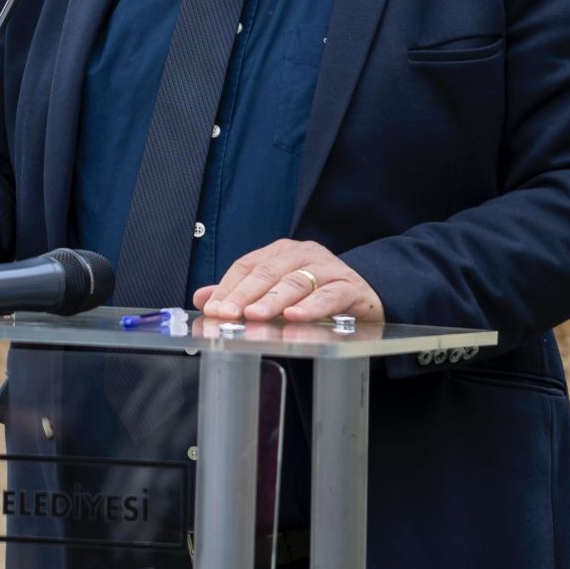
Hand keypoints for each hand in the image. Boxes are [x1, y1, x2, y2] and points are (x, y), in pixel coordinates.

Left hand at [190, 240, 381, 323]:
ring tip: (255, 316)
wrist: (367, 298)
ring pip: (296, 282)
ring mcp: (328, 268)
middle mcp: (304, 254)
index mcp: (282, 251)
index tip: (212, 308)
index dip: (229, 286)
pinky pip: (329, 295)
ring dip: (273, 300)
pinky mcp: (350, 287)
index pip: (248, 264)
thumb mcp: (276, 293)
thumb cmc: (316, 294)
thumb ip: (241, 294)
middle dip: (245, 294)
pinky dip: (311, 307)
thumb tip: (202, 297)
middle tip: (227, 314)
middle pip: (268, 272)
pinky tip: (294, 317)